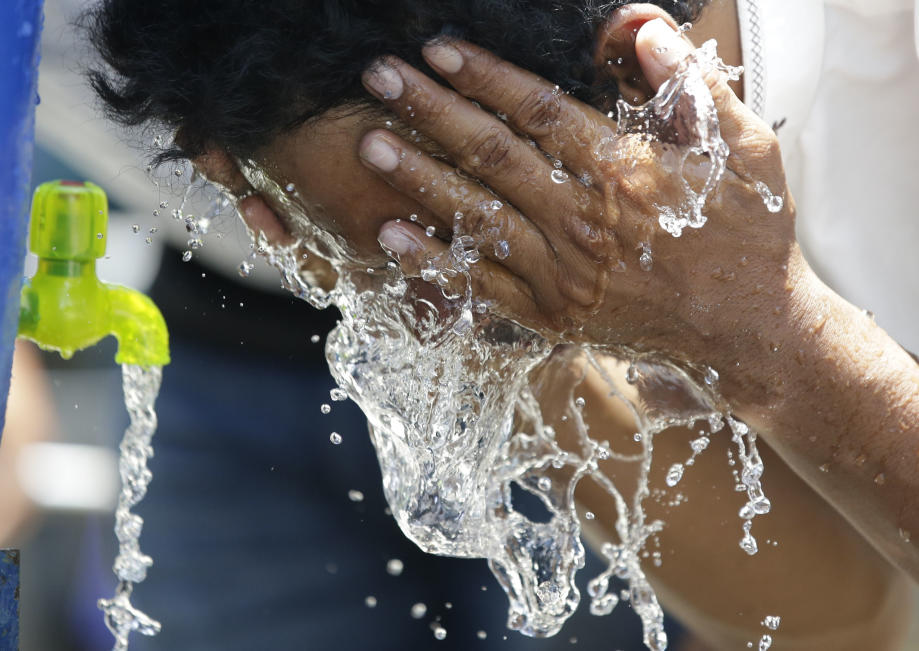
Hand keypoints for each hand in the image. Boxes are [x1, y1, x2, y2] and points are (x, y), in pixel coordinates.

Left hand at [358, 19, 805, 390]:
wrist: (747, 330)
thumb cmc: (747, 235)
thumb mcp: (746, 149)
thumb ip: (692, 87)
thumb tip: (643, 30)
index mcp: (627, 172)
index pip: (538, 110)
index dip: (484, 75)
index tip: (439, 49)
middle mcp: (585, 222)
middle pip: (492, 155)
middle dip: (430, 111)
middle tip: (379, 79)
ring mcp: (564, 274)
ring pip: (476, 216)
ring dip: (418, 178)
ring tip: (370, 144)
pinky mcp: (552, 315)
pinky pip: (482, 285)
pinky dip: (434, 261)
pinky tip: (390, 235)